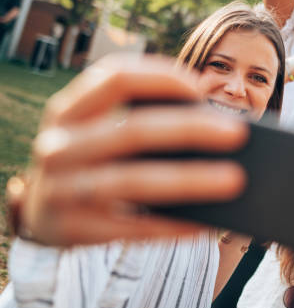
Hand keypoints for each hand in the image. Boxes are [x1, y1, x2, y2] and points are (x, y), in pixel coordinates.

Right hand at [16, 55, 248, 245]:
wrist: (41, 215)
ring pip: (132, 181)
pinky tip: (205, 223)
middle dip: (191, 129)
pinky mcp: (68, 230)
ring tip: (235, 179)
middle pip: (132, 130)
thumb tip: (216, 125)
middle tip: (238, 133)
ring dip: (189, 180)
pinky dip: (171, 226)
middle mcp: (58, 145)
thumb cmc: (92, 161)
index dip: (161, 78)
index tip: (200, 88)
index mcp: (68, 109)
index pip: (115, 77)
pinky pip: (129, 229)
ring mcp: (59, 190)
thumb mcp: (99, 131)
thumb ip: (139, 119)